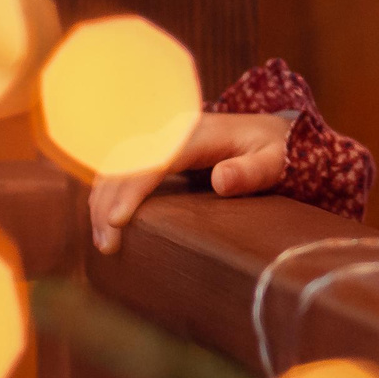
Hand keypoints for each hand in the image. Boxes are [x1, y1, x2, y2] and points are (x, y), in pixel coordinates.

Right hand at [88, 110, 298, 252]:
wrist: (275, 132)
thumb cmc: (276, 150)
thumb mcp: (274, 161)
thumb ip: (251, 171)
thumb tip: (220, 180)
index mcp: (197, 134)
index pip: (153, 160)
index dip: (131, 189)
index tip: (117, 220)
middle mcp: (173, 133)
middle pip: (126, 163)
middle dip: (107, 202)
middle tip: (106, 245)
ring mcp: (163, 141)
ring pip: (118, 165)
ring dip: (102, 200)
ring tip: (102, 241)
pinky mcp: (160, 153)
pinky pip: (125, 169)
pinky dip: (110, 194)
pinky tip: (106, 221)